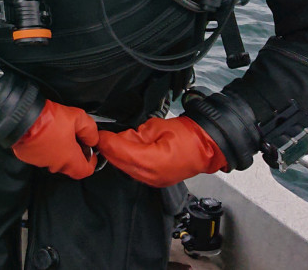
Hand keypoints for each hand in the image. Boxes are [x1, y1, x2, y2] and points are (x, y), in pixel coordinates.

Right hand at [11, 99, 98, 178]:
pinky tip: (43, 135)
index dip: (91, 162)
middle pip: (69, 165)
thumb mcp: (77, 117)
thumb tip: (92, 139)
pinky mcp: (27, 157)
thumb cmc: (48, 119)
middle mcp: (55, 165)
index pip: (85, 171)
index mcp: (69, 159)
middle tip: (72, 138)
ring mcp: (40, 162)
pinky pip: (40, 155)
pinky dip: (43, 148)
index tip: (89, 151)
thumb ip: (90, 130)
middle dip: (73, 153)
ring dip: (57, 151)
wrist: (21, 117)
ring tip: (56, 133)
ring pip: (54, 160)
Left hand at [96, 116, 226, 187]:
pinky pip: (134, 171)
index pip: (121, 152)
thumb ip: (135, 134)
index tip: (99, 134)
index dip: (107, 142)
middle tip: (102, 136)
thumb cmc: (189, 136)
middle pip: (119, 163)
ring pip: (125, 168)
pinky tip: (126, 150)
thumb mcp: (157, 127)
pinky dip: (126, 161)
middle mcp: (151, 175)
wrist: (208, 146)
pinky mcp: (155, 181)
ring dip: (117, 155)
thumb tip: (120, 137)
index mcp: (152, 161)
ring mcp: (154, 181)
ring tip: (115, 141)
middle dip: (109, 149)